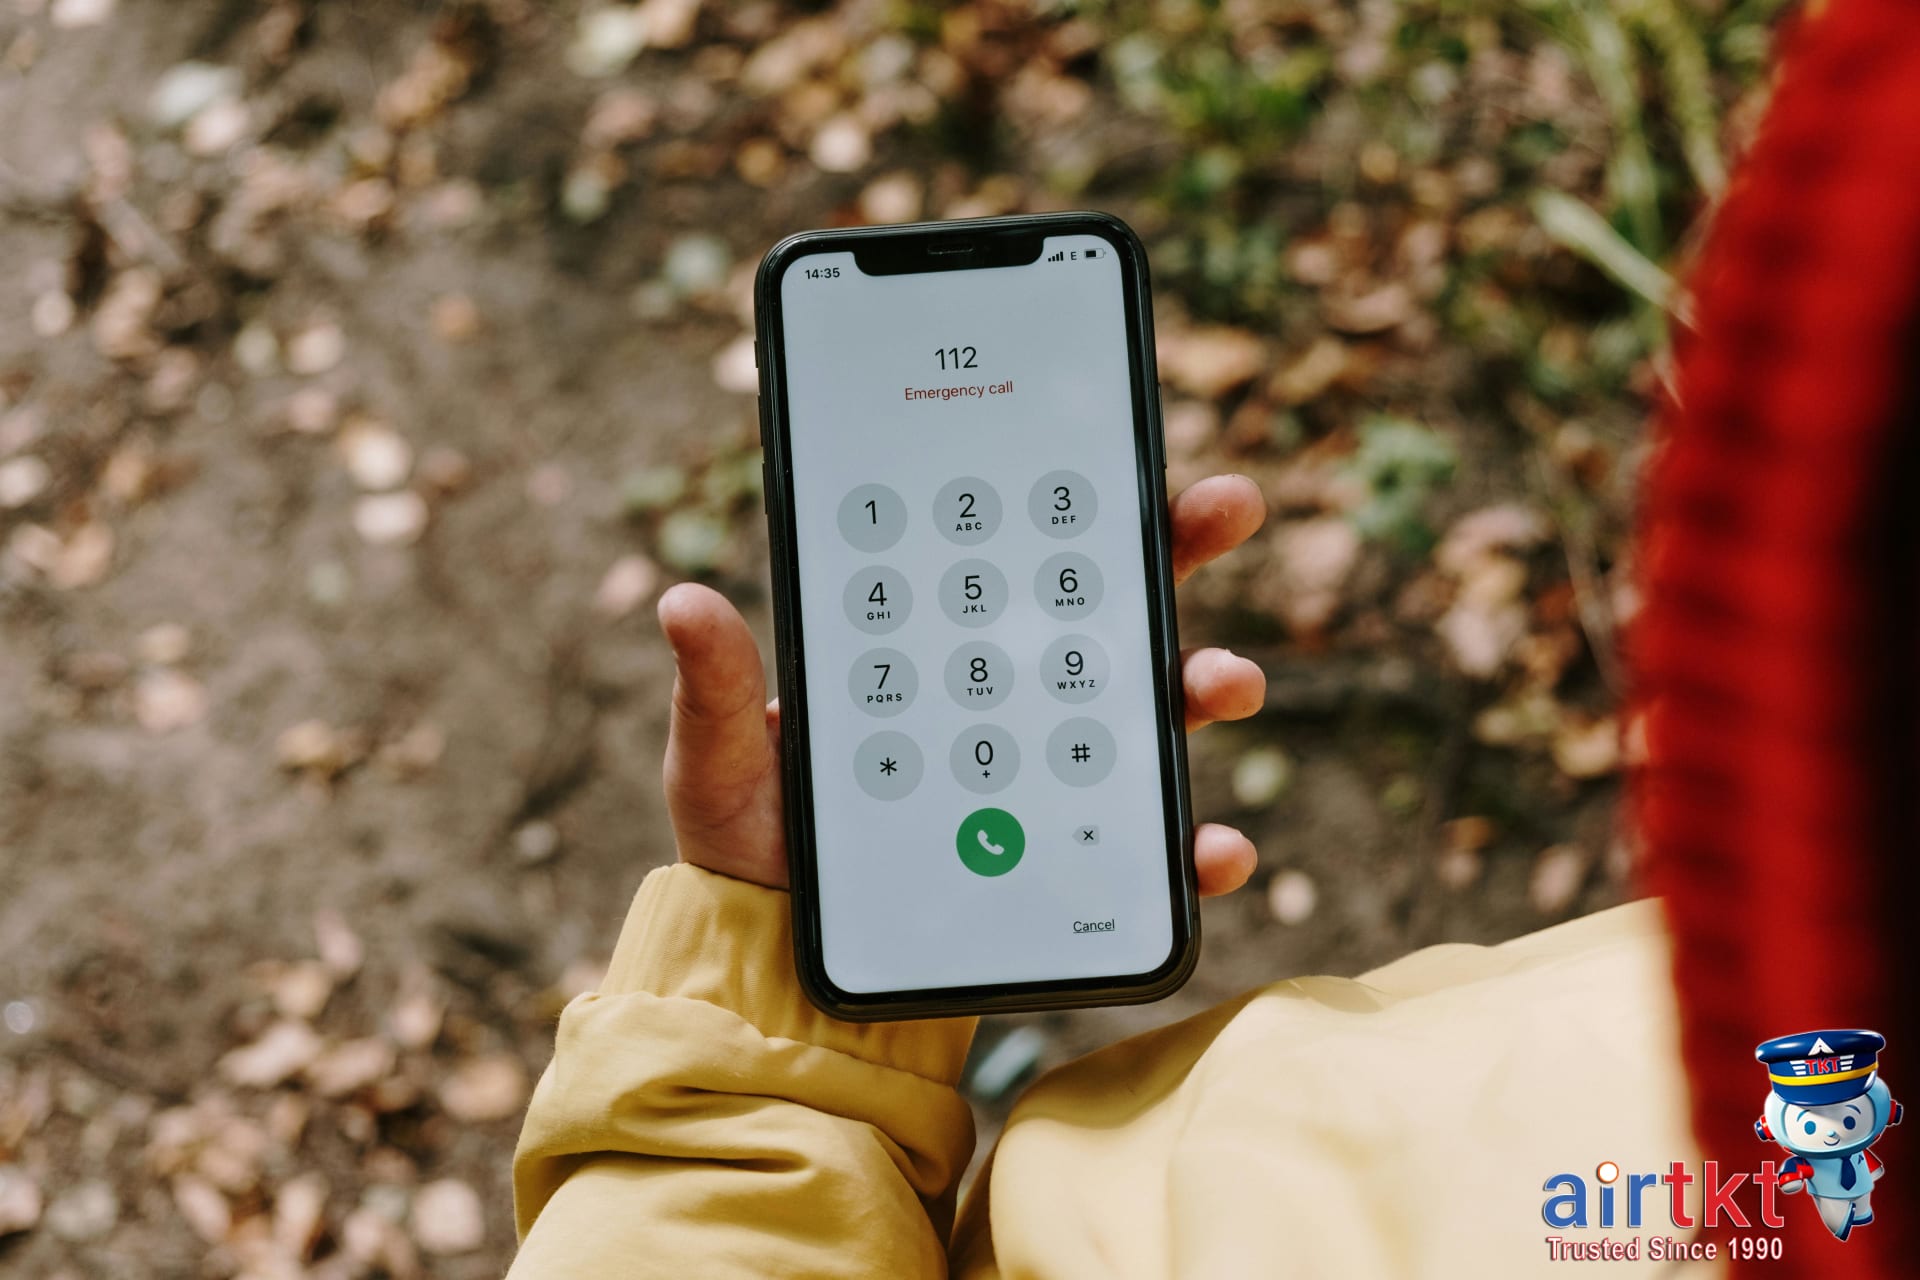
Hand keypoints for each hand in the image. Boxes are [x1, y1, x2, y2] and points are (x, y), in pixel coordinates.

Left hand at [658, 473, 1267, 894]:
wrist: (780, 970)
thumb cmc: (751, 852)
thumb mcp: (719, 763)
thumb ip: (719, 692)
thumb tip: (682, 602)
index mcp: (931, 655)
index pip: (1011, 561)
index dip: (1075, 501)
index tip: (1126, 449)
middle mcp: (1001, 703)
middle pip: (1105, 613)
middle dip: (1175, 552)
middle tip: (1226, 507)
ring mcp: (1042, 782)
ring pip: (1146, 716)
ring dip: (1203, 685)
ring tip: (1227, 682)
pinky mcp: (1064, 866)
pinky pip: (1145, 854)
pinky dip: (1193, 850)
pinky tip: (1215, 849)